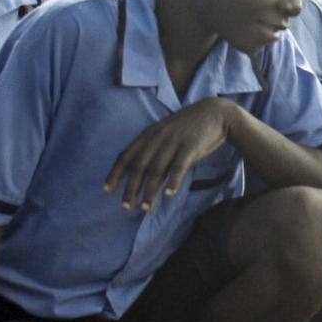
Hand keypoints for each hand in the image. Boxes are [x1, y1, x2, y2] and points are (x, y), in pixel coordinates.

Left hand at [104, 98, 232, 210]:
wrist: (215, 113)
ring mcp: (173, 142)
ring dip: (149, 191)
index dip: (115, 173)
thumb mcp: (165, 133)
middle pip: (138, 166)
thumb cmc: (188, 128)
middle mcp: (157, 138)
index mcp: (148, 135)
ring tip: (145, 208)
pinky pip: (179, 167)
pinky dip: (173, 181)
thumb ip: (153, 150)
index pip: (126, 155)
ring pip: (157, 170)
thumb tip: (141, 174)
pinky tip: (169, 195)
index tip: (107, 190)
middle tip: (126, 207)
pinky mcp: (190, 147)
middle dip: (130, 188)